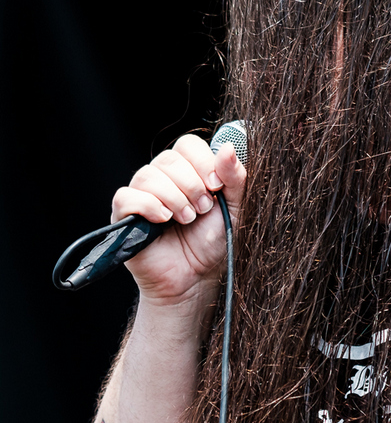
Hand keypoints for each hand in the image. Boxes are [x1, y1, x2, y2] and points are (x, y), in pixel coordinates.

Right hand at [111, 134, 246, 303]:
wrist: (195, 278)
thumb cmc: (212, 244)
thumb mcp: (234, 209)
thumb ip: (235, 179)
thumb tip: (227, 148)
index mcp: (187, 172)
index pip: (188, 145)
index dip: (203, 162)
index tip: (216, 186)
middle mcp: (162, 178)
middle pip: (169, 159)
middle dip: (191, 185)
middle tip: (202, 209)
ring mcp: (141, 195)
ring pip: (148, 175)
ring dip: (173, 198)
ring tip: (186, 219)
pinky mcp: (123, 215)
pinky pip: (127, 197)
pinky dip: (148, 206)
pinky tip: (163, 220)